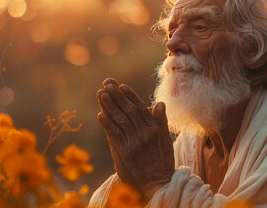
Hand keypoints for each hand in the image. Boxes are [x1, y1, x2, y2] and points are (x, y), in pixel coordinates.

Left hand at [97, 78, 174, 198]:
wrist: (160, 183)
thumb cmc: (162, 162)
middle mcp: (146, 133)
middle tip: (108, 83)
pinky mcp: (126, 152)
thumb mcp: (166, 140)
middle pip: (129, 110)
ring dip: (110, 105)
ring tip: (102, 93)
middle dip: (117, 96)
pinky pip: (115, 135)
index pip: (140, 108)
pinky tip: (100, 114)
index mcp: (155, 128)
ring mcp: (136, 142)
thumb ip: (161, 121)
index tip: (121, 85)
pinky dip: (107, 124)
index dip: (130, 96)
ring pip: (121, 120)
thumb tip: (159, 103)